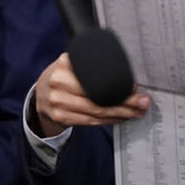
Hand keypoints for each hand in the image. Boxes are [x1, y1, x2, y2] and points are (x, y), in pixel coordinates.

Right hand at [34, 53, 149, 136]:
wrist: (41, 94)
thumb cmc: (64, 77)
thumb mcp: (72, 64)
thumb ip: (91, 66)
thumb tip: (128, 78)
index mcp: (64, 63)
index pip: (95, 77)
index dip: (117, 84)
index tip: (135, 87)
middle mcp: (59, 81)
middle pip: (98, 97)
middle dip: (125, 102)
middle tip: (143, 103)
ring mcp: (58, 101)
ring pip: (96, 112)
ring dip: (121, 114)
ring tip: (137, 112)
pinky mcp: (61, 117)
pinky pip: (91, 122)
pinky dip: (109, 120)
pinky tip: (121, 118)